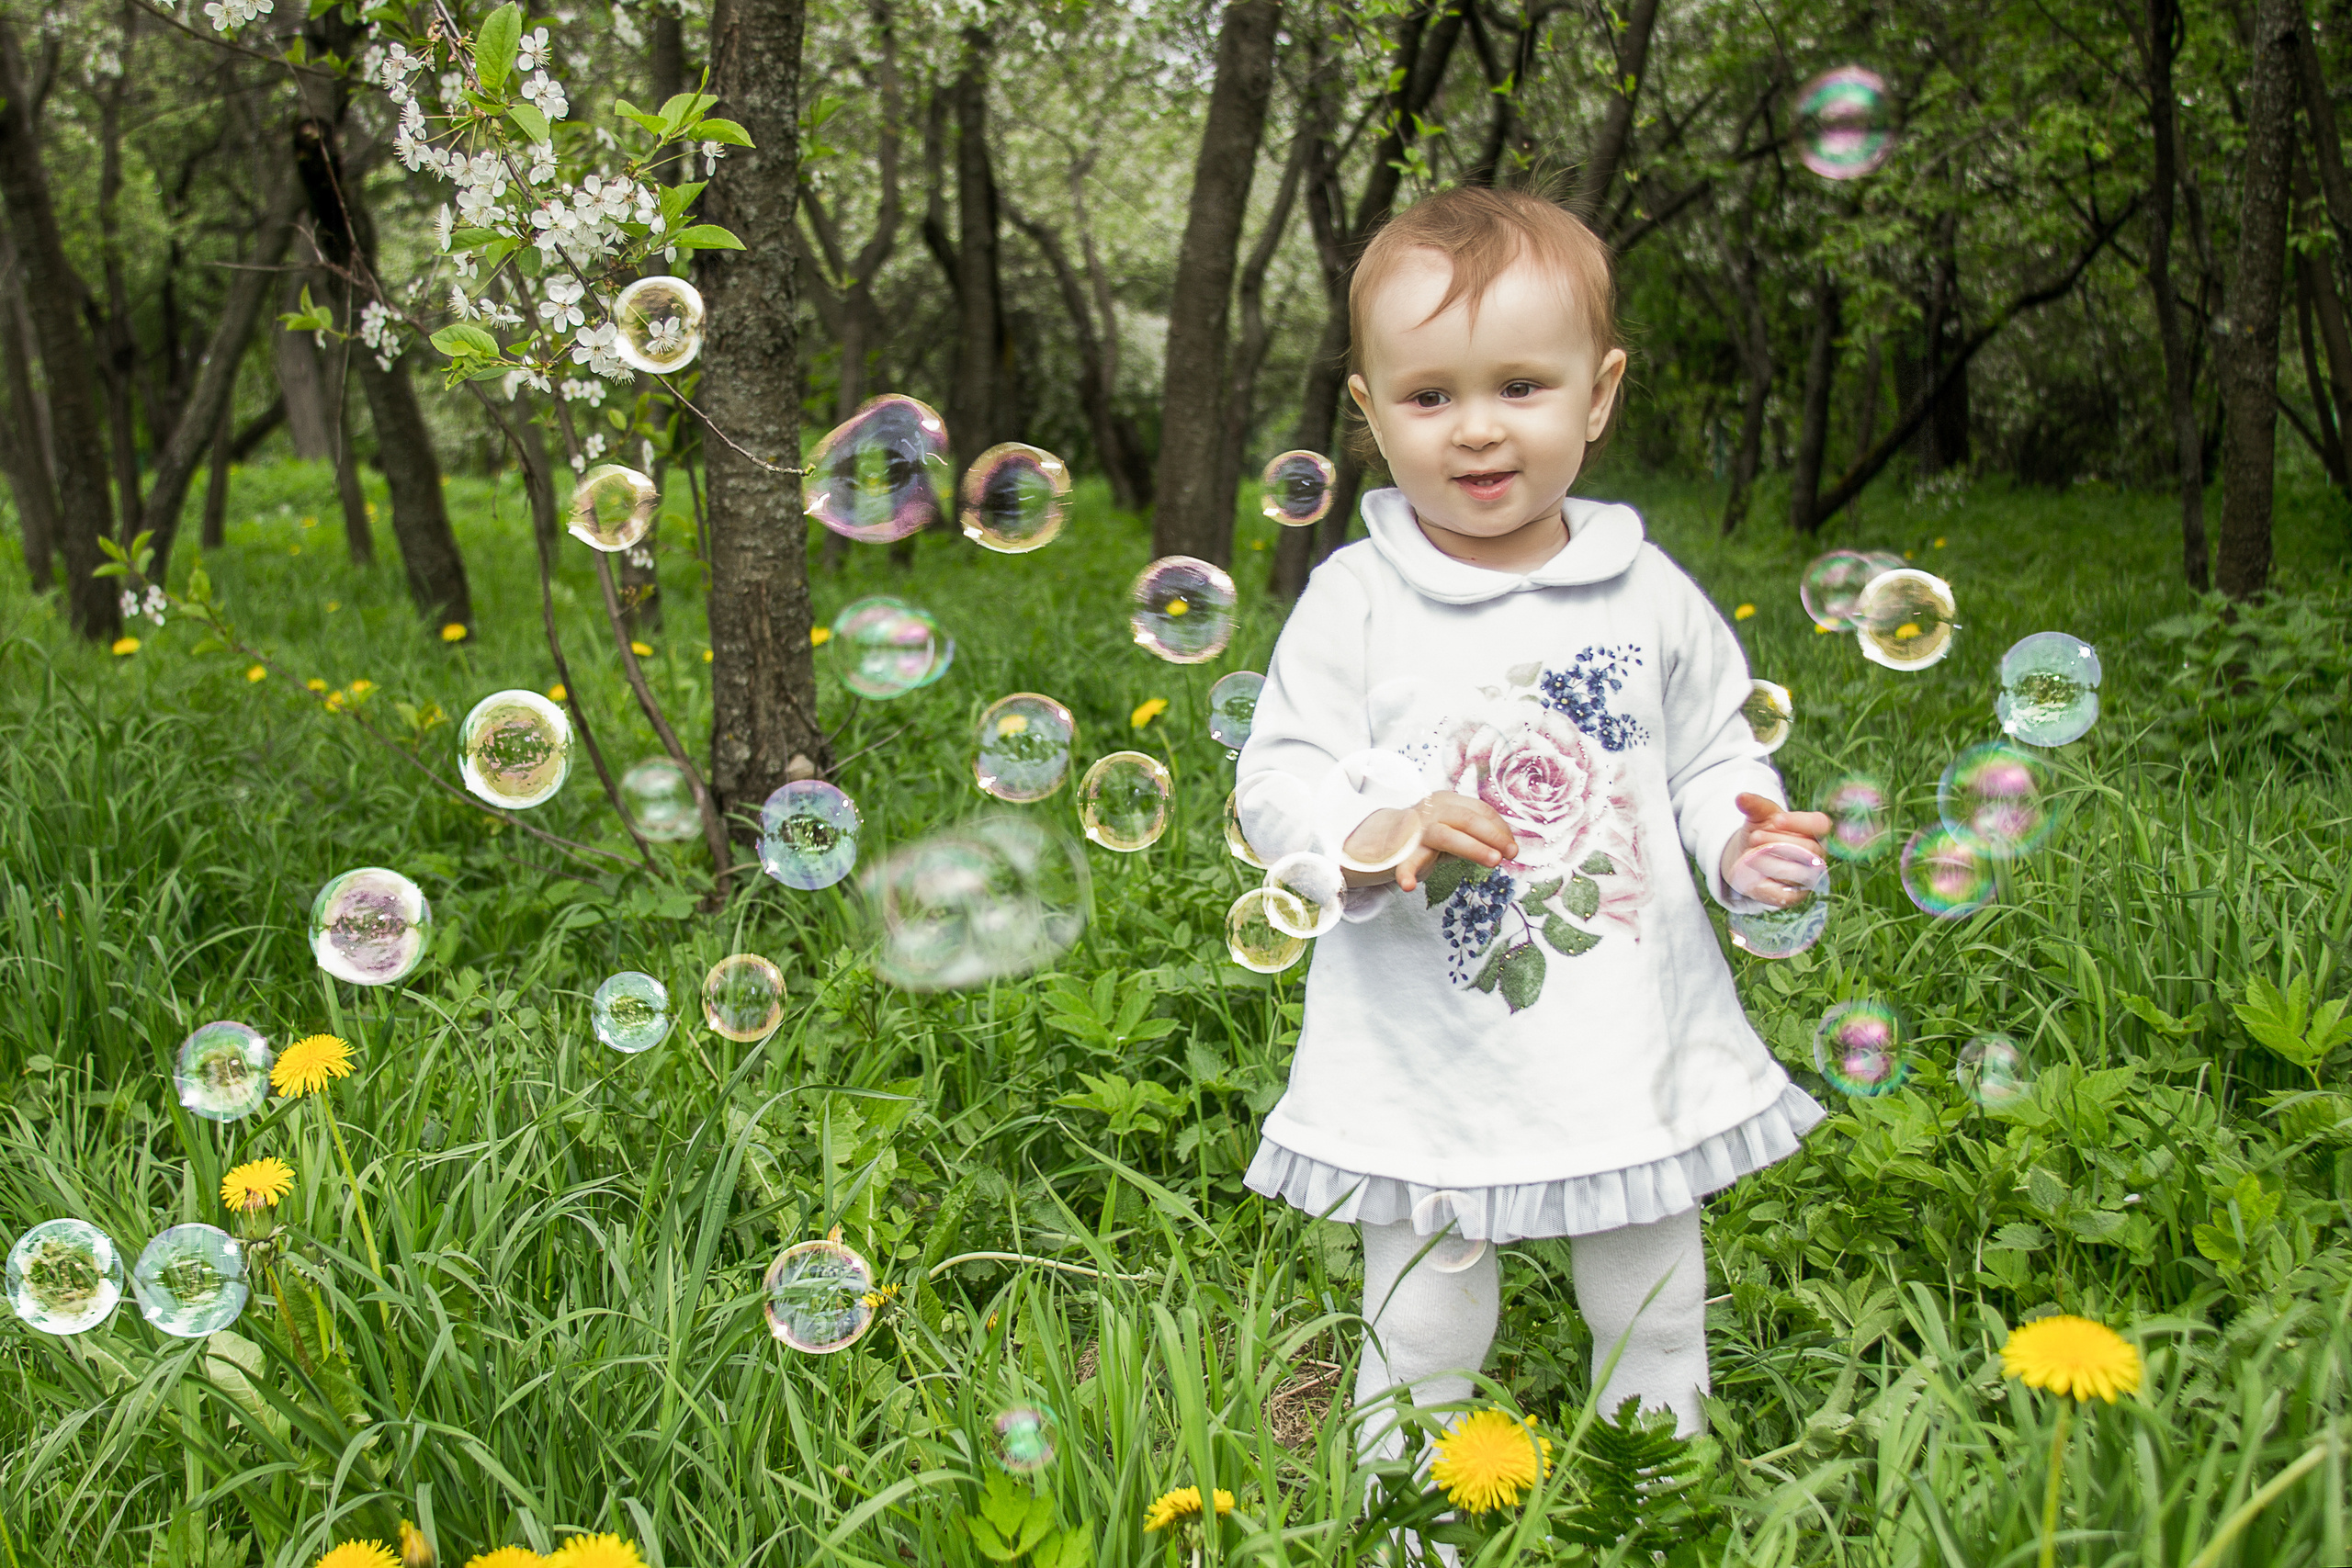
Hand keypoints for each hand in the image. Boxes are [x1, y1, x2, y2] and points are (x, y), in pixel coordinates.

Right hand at [1343, 790, 1517, 892]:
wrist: (1384, 837)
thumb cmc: (1430, 834)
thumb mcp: (1455, 828)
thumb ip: (1477, 833)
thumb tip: (1510, 847)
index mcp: (1449, 801)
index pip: (1481, 810)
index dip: (1500, 829)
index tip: (1513, 848)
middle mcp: (1433, 810)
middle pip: (1468, 819)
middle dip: (1493, 836)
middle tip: (1510, 854)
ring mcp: (1417, 829)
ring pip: (1447, 836)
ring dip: (1473, 848)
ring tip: (1493, 861)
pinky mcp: (1403, 850)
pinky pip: (1406, 862)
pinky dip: (1406, 874)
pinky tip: (1408, 886)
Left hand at [1720, 792, 1833, 906]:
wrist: (1747, 857)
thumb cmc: (1761, 832)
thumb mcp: (1757, 816)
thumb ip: (1754, 805)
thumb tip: (1741, 796)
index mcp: (1814, 831)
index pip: (1820, 824)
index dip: (1799, 822)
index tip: (1775, 820)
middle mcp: (1818, 855)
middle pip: (1808, 849)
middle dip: (1778, 842)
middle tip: (1754, 838)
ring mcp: (1809, 877)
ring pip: (1798, 872)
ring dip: (1770, 862)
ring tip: (1749, 855)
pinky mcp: (1795, 896)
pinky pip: (1786, 894)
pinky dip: (1767, 883)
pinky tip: (1753, 873)